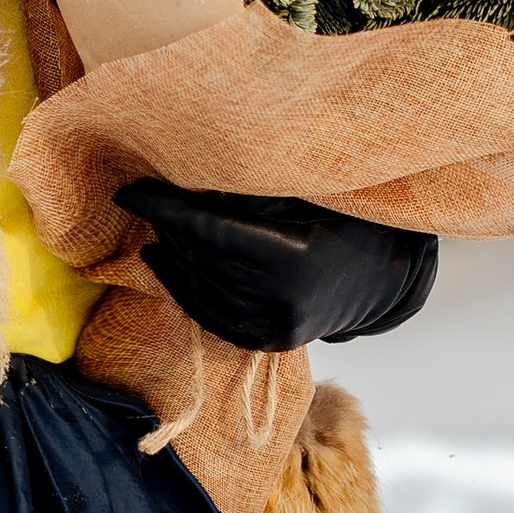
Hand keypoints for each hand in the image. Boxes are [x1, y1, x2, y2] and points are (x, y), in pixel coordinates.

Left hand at [114, 179, 437, 351]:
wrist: (386, 274)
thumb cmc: (347, 216)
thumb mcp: (307, 192)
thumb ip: (252, 190)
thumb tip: (187, 171)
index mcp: (291, 258)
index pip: (208, 229)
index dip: (163, 207)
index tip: (127, 189)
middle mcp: (280, 301)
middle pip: (200, 256)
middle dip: (168, 224)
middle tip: (146, 193)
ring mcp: (274, 328)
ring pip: (198, 285)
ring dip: (171, 252)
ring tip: (157, 222)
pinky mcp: (268, 341)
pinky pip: (207, 315)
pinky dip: (181, 287)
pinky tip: (160, 260)